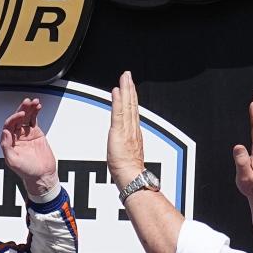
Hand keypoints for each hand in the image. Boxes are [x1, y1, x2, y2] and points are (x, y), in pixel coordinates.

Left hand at [0, 98, 58, 197]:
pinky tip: (37, 106)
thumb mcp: (13, 161)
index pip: (9, 125)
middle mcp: (16, 136)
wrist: (42, 176)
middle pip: (17, 118)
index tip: (21, 115)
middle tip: (27, 103)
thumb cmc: (27, 171)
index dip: (14, 118)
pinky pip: (34, 120)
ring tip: (33, 102)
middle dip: (22, 109)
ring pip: (26, 117)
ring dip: (29, 108)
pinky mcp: (35, 133)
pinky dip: (35, 112)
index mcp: (9, 142)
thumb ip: (6, 147)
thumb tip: (5, 132)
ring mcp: (26, 134)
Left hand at [107, 71, 146, 189]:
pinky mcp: (119, 132)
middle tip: (128, 76)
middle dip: (130, 89)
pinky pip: (119, 113)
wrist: (131, 177)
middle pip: (132, 105)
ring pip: (127, 105)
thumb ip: (127, 150)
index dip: (132, 99)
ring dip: (126, 90)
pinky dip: (119, 101)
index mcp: (135, 135)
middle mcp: (133, 129)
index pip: (133, 112)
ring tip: (124, 78)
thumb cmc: (129, 172)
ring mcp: (127, 130)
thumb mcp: (129, 157)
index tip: (130, 88)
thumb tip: (125, 150)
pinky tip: (117, 91)